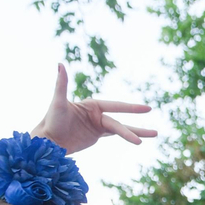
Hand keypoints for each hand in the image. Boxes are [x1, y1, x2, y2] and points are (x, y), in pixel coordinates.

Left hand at [33, 64, 154, 153]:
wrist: (48, 141)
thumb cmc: (51, 120)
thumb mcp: (58, 102)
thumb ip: (62, 83)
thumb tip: (60, 64)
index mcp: (92, 105)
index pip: (116, 107)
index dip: (131, 108)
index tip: (146, 109)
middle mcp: (97, 113)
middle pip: (119, 122)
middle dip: (136, 128)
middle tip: (155, 132)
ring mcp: (98, 125)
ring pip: (121, 129)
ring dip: (136, 133)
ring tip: (154, 134)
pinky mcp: (97, 135)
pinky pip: (116, 136)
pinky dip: (128, 136)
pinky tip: (140, 138)